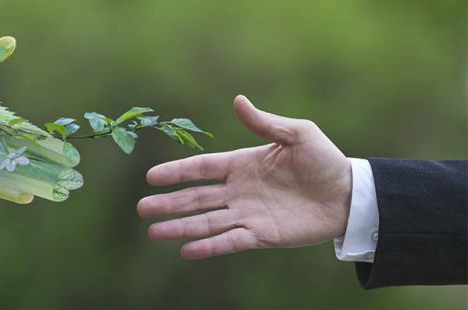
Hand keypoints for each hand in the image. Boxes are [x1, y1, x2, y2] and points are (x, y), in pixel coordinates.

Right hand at [138, 95, 351, 259]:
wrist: (349, 194)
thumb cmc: (324, 160)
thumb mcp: (298, 134)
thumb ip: (265, 123)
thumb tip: (238, 100)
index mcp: (242, 164)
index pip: (202, 169)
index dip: (177, 172)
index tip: (151, 177)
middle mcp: (239, 191)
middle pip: (196, 198)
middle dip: (169, 203)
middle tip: (142, 208)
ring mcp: (248, 214)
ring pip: (206, 222)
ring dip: (180, 227)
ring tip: (154, 233)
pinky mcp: (261, 235)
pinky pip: (230, 241)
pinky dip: (209, 247)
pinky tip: (187, 251)